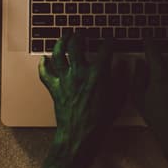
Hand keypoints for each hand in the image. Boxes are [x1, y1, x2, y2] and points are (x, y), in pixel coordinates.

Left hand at [39, 32, 126, 152]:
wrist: (80, 136)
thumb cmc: (100, 121)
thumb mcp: (119, 98)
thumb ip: (121, 79)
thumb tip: (123, 66)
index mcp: (98, 73)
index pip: (105, 49)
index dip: (109, 41)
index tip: (110, 39)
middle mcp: (80, 72)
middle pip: (76, 45)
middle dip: (80, 35)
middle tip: (82, 32)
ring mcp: (65, 79)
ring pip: (59, 54)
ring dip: (61, 42)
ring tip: (64, 36)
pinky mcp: (55, 88)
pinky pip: (45, 73)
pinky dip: (43, 64)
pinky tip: (44, 59)